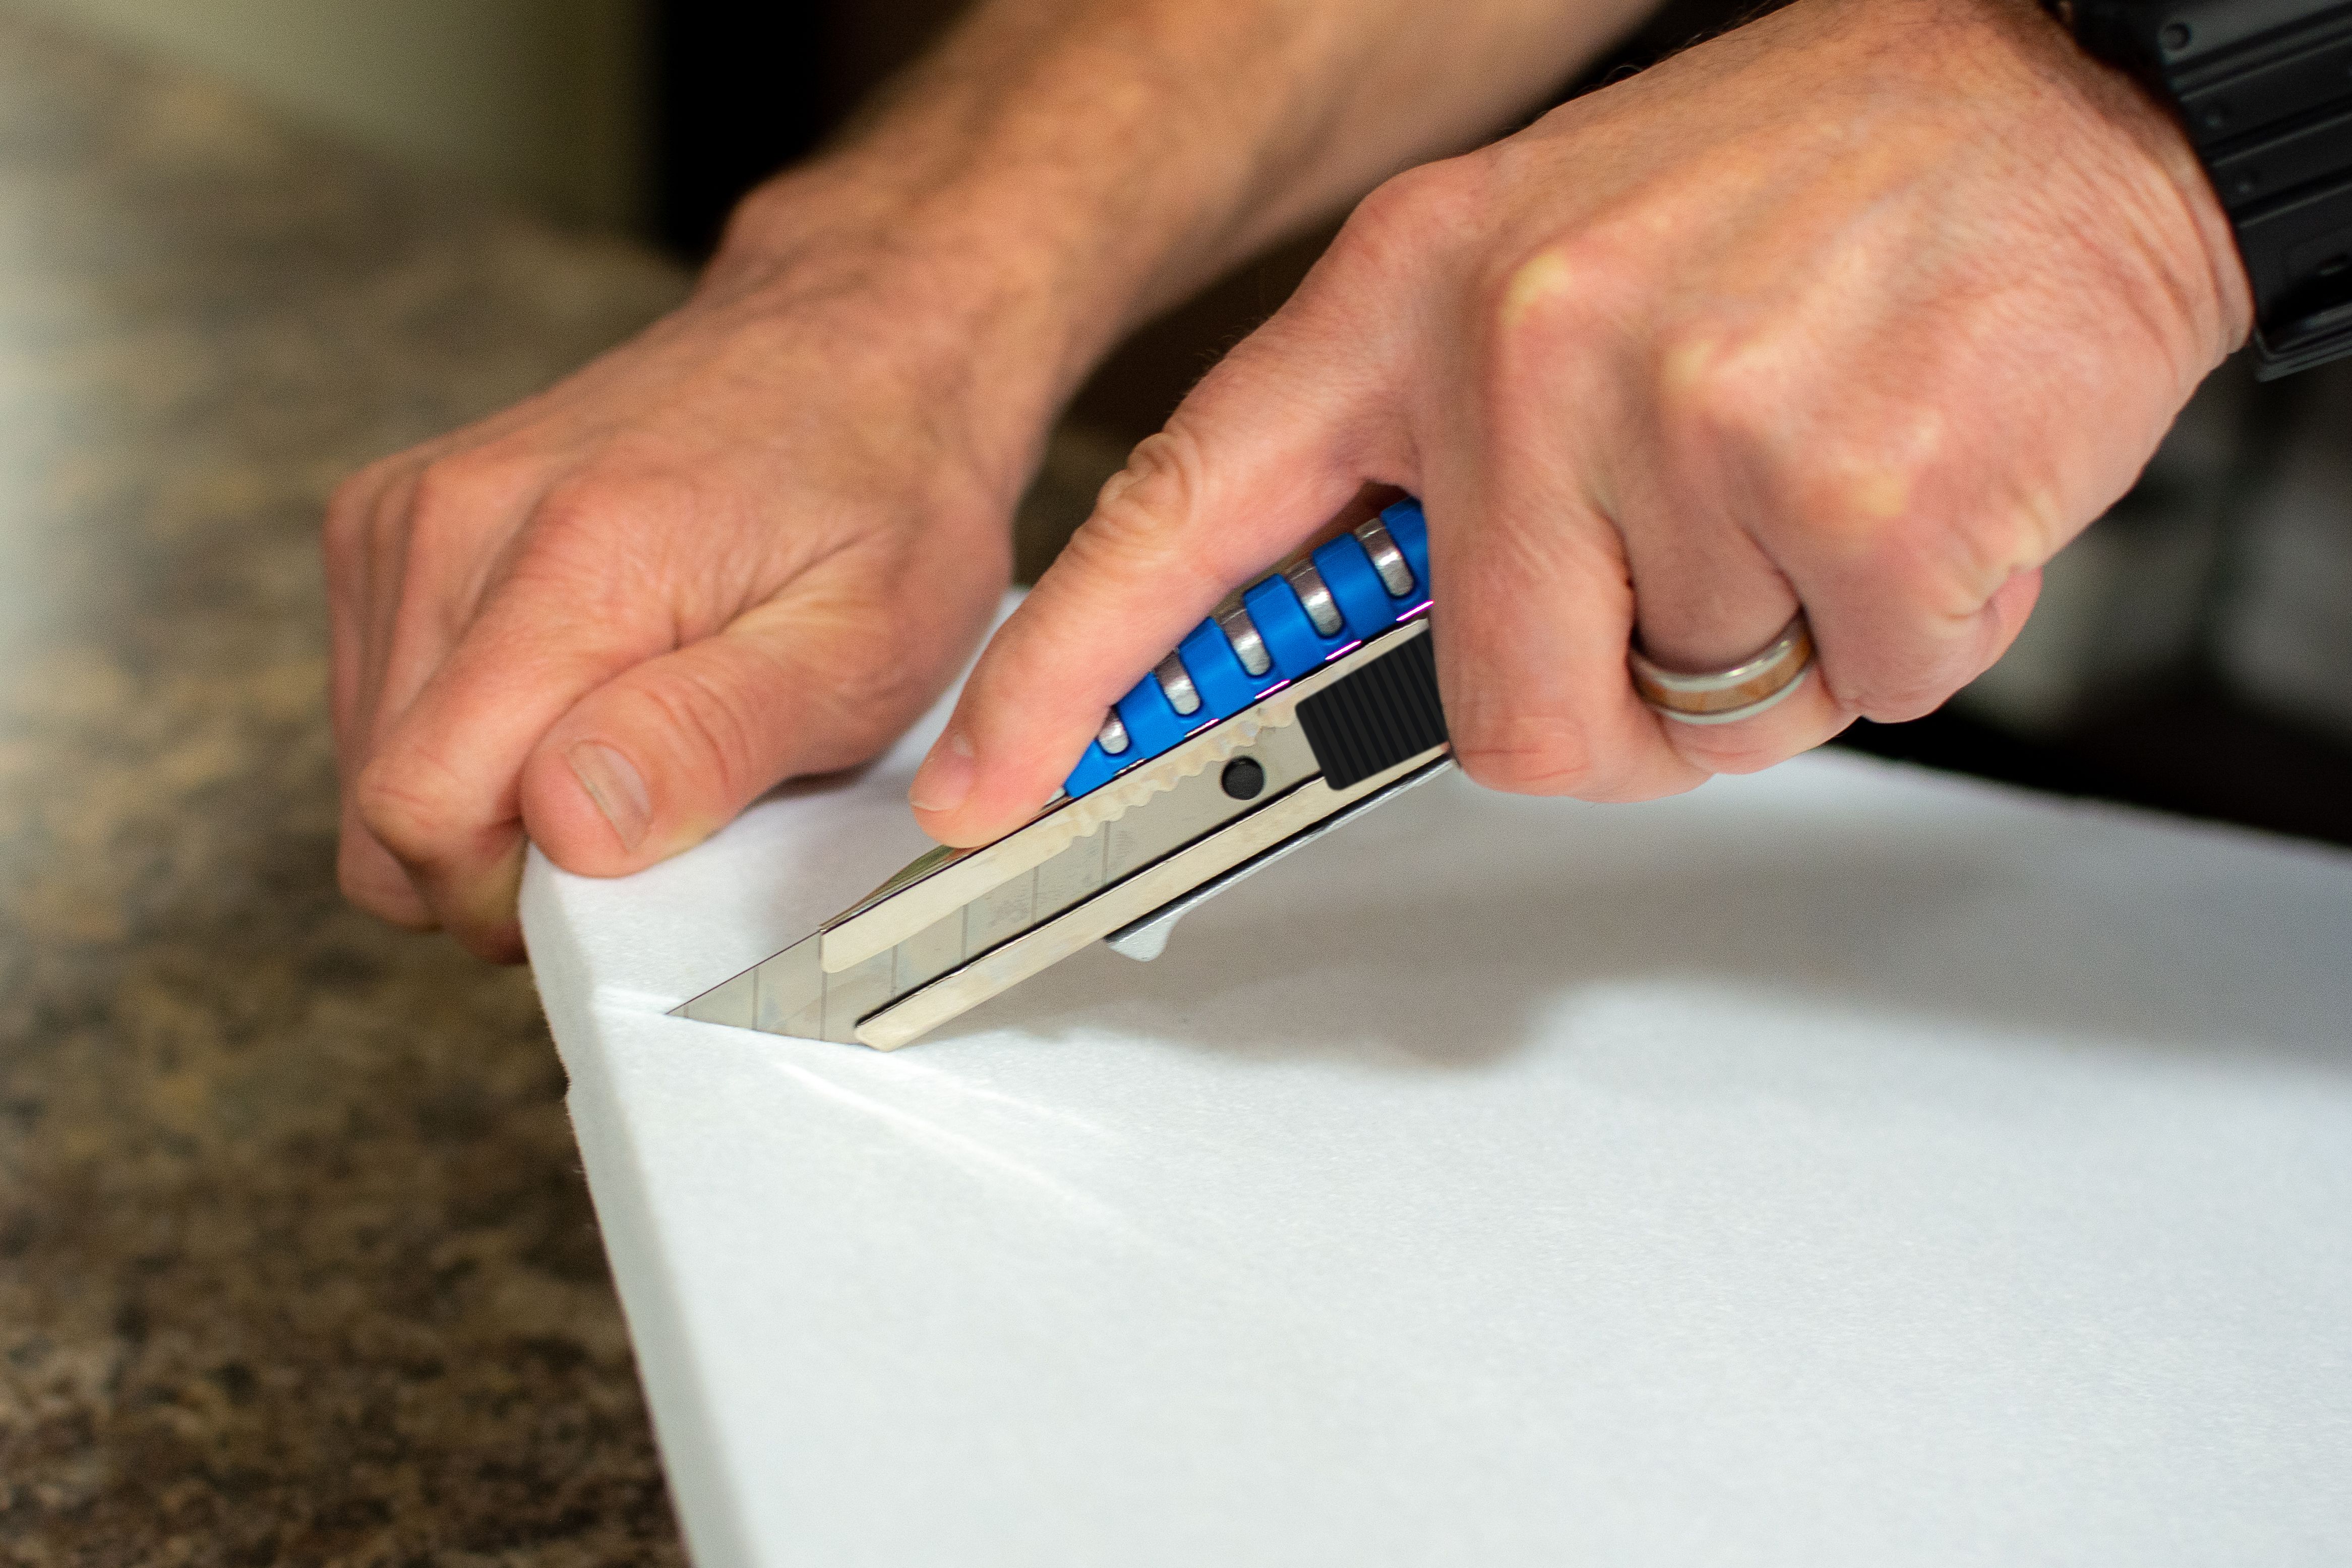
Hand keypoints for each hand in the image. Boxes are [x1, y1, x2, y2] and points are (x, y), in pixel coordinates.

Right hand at [326, 188, 1045, 959]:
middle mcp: (455, 521)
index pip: (422, 815)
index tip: (630, 868)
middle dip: (503, 860)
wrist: (859, 341)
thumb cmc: (884, 497)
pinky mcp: (392, 517)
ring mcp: (407, 512)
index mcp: (571, 562)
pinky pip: (382, 698)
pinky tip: (582, 678)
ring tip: (632, 722)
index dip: (517, 897)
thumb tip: (569, 827)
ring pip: (374, 763)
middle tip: (650, 802)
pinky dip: (474, 729)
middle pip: (382, 808)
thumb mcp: (863, 645)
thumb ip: (711, 738)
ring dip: (491, 792)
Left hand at [909, 0, 2251, 846]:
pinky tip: (1920, 485)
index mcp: (1415, 292)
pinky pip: (1852, 691)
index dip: (1069, 673)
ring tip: (1824, 475)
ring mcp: (1679, 421)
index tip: (984, 788)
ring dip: (1771, 647)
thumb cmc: (1806, 199)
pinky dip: (1904, 631)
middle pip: (1497, 712)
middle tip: (1711, 574)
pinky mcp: (1846, 495)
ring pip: (1687, 715)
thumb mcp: (1554, 275)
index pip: (1184, 513)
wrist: (2057, 99)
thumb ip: (1445, 473)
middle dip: (1618, 700)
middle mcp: (1520, 349)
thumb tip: (1392, 661)